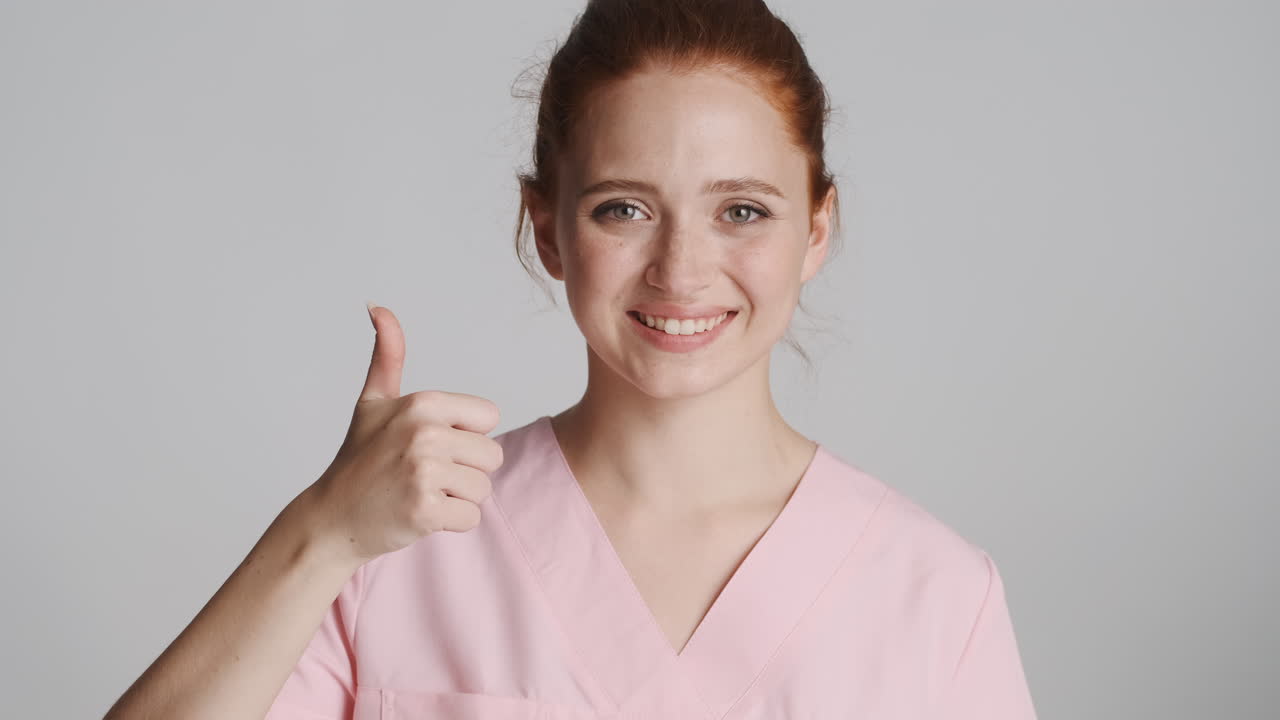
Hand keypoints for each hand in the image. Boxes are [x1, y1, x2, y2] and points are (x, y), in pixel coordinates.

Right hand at [304, 303, 503, 563]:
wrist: (331, 518)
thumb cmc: (359, 459)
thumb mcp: (372, 402)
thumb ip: (387, 355)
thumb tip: (378, 307)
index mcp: (423, 403)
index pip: (489, 418)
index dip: (466, 435)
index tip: (430, 444)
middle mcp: (424, 433)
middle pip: (492, 456)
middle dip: (465, 471)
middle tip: (423, 474)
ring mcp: (423, 472)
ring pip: (482, 489)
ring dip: (458, 498)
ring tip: (421, 493)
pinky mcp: (424, 511)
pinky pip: (470, 518)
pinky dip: (450, 523)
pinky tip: (419, 514)